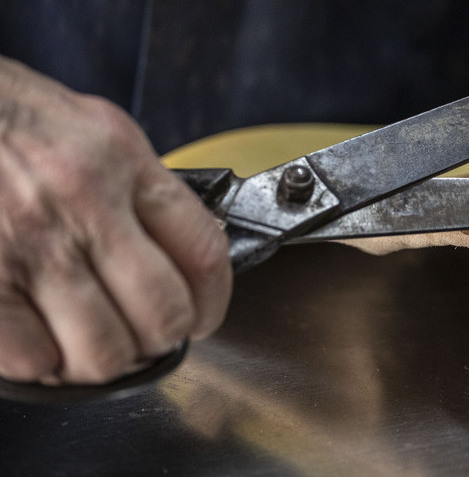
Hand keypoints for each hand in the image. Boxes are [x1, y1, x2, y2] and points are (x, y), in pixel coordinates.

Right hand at [0, 57, 231, 383]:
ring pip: (103, 350)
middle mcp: (81, 200)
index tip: (201, 317)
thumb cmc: (2, 117)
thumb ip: (136, 187)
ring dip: (101, 361)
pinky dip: (39, 363)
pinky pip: (32, 358)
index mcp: (119, 158)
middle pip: (162, 313)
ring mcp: (28, 242)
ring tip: (87, 344)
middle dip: (159, 339)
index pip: (203, 250)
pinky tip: (35, 338)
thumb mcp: (88, 128)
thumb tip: (176, 253)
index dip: (213, 302)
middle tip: (142, 336)